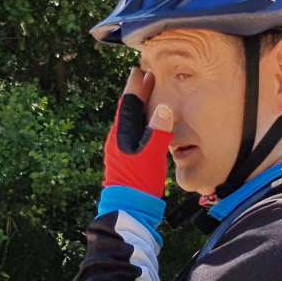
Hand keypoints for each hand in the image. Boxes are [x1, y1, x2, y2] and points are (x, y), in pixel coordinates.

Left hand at [97, 70, 174, 229]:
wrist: (129, 210)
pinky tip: (152, 127)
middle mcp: (119, 139)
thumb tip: (163, 107)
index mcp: (121, 134)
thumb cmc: (138, 182)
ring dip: (143, 109)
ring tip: (153, 97)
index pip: (128, 103)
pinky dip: (145, 124)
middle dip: (139, 94)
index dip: (134, 86)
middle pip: (129, 110)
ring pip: (133, 122)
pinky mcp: (129, 160)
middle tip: (149, 77)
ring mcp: (123, 150)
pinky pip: (137, 134)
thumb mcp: (151, 155)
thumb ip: (158, 132)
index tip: (139, 69)